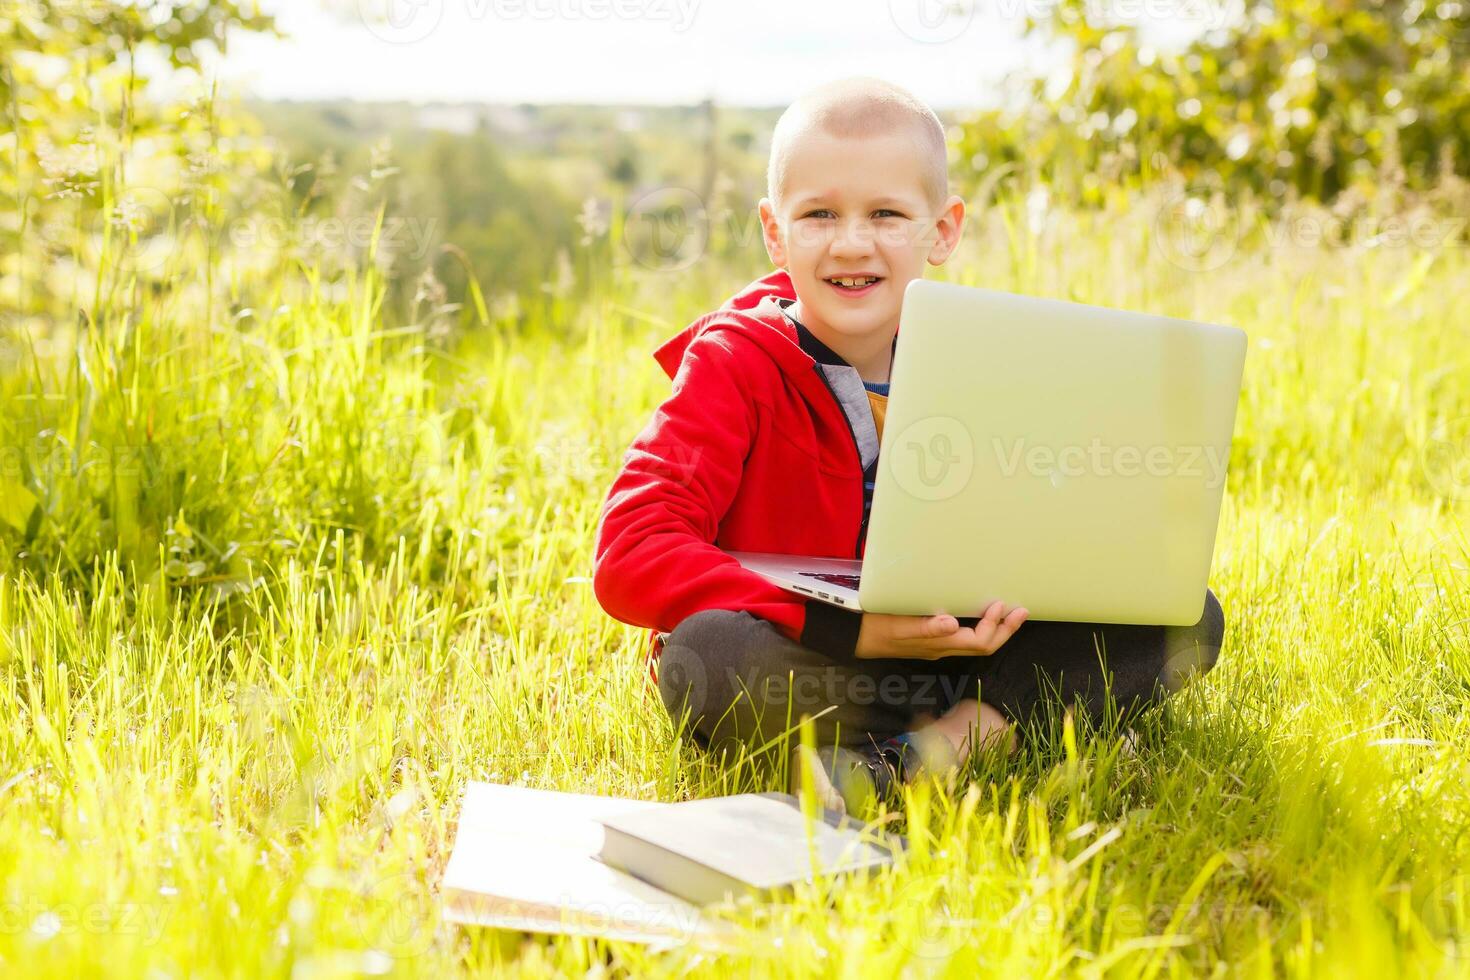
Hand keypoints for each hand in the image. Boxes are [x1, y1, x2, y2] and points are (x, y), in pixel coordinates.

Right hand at [854, 600, 1027, 659]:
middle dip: (1006, 630)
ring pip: (976, 642)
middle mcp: (942, 648)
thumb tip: (951, 624)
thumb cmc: (875, 628)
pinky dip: (978, 624)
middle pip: (984, 646)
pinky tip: (979, 611)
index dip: (994, 626)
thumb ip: (925, 628)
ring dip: (996, 628)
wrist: (854, 636)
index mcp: (938, 645)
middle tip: (1021, 610)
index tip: (1000, 604)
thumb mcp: (898, 625)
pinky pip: (964, 636)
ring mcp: (937, 645)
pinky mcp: (930, 637)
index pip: (978, 643)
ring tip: (1009, 611)